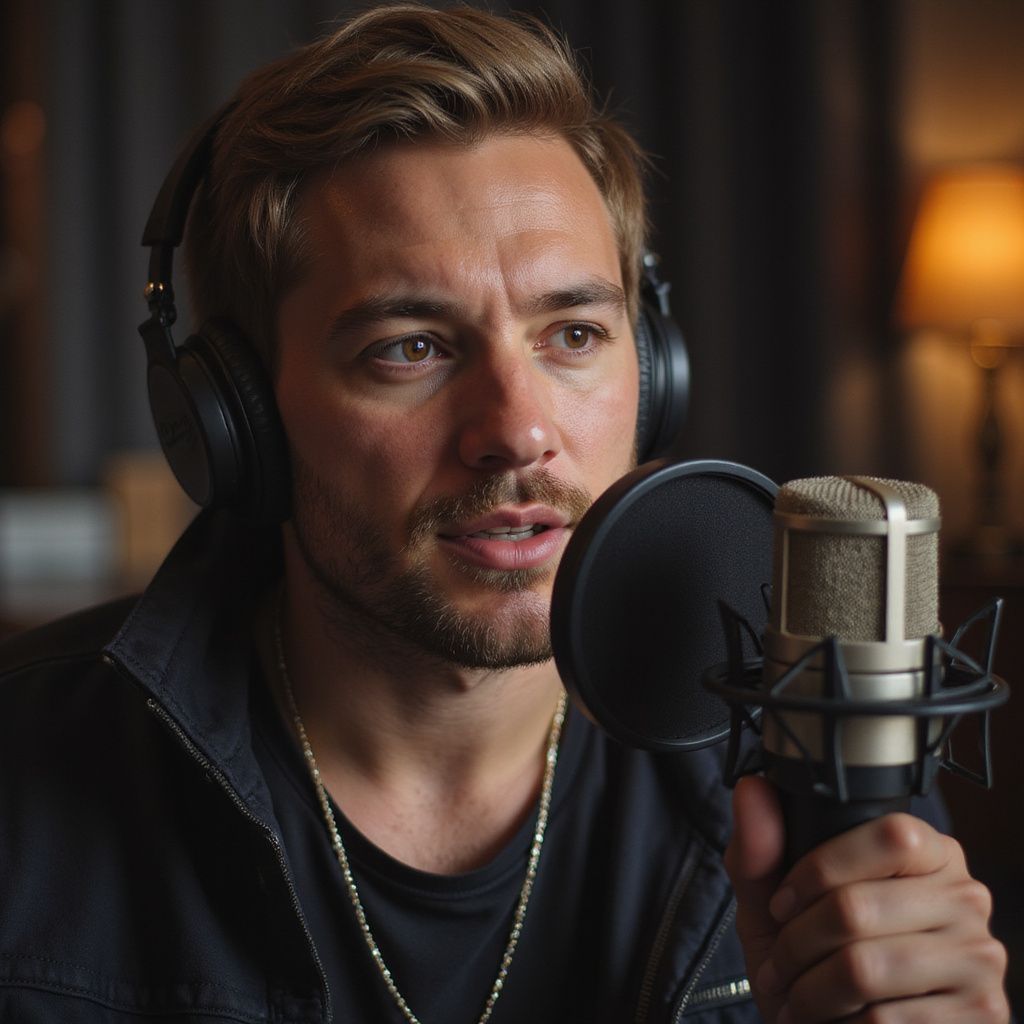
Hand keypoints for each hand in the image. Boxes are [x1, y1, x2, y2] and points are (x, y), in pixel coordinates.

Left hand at [724, 775, 1009, 1022]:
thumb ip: (760, 847)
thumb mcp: (776, 901)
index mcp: (929, 850)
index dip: (817, 871)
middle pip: (858, 907)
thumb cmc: (816, 956)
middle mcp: (965, 896)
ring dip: (809, 990)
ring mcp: (978, 958)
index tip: (781, 905)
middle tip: (776, 967)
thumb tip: (752, 788)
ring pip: (864, 968)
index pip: (888, 836)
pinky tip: (832, 1021)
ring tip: (794, 996)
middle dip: (794, 945)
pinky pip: (885, 1019)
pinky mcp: (979, 1015)